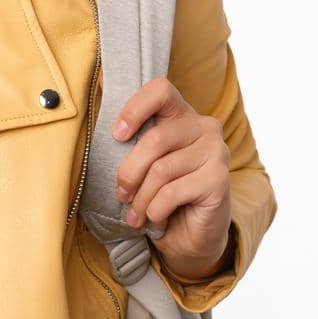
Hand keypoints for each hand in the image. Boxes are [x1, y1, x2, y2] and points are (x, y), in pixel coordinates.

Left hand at [110, 77, 232, 278]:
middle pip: (155, 139)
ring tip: (135, 213)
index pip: (160, 90)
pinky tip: (156, 219)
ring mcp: (216, 152)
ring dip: (141, 198)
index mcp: (183, 114)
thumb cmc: (162, 192)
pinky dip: (155, 210)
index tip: (117, 135)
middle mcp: (205, 127)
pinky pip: (173, 192)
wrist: (192, 235)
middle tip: (121, 194)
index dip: (134, 108)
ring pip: (162, 170)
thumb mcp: (143, 160)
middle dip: (129, 172)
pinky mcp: (219, 181)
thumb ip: (129, 133)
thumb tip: (98, 83)